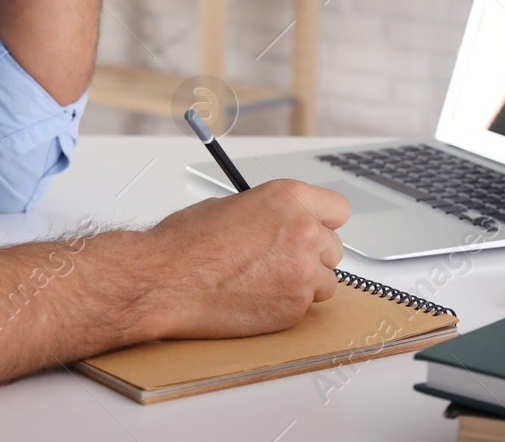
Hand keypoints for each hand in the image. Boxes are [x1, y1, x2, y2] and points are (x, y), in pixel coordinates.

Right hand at [137, 180, 350, 339]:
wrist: (166, 281)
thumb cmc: (186, 244)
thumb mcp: (231, 205)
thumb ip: (268, 213)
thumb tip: (278, 224)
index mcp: (288, 197)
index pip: (337, 208)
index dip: (323, 222)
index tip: (315, 230)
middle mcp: (303, 231)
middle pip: (334, 247)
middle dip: (312, 255)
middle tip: (281, 262)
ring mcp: (302, 271)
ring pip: (325, 281)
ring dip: (303, 283)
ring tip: (266, 283)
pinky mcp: (294, 307)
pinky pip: (305, 307)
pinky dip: (286, 306)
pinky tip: (256, 300)